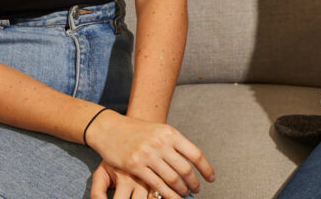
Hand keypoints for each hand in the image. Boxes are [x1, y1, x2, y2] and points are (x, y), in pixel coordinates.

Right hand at [86, 110, 213, 198]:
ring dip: (181, 190)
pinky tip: (172, 197)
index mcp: (170, 133)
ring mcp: (148, 155)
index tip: (211, 178)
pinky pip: (156, 184)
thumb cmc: (136, 130)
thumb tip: (192, 160)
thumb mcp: (159, 130)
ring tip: (185, 194)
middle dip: (193, 183)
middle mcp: (160, 143)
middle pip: (185, 169)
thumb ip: (174, 143)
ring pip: (172, 179)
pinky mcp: (135, 166)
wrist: (110, 128)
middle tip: (196, 189)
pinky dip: (167, 194)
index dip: (206, 168)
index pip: (195, 154)